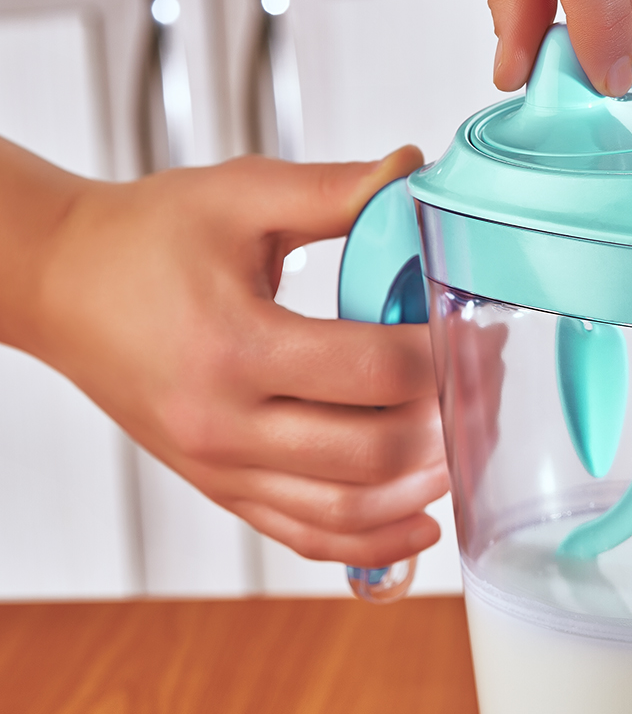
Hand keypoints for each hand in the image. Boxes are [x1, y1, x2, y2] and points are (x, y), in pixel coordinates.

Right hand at [20, 145, 447, 569]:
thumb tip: (414, 171)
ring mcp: (219, 466)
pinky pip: (302, 534)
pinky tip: (418, 525)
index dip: (443, 354)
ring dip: (421, 490)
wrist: (61, 284)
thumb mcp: (240, 193)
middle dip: (448, 422)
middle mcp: (224, 423)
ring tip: (468, 449)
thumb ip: (335, 190)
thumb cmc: (145, 237)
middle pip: (372, 451)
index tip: (477, 329)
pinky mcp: (218, 484)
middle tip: (488, 385)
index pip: (374, 370)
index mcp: (235, 345)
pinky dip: (367, 542)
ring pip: (345, 510)